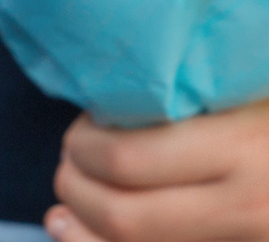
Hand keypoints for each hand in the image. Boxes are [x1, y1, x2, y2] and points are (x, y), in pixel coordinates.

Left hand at [51, 100, 268, 241]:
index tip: (83, 128)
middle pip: (125, 214)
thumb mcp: (248, 88)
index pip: (128, 159)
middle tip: (69, 164)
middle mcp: (247, 203)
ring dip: (86, 232)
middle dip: (77, 189)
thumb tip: (112, 89)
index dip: (85, 145)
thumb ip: (196, 89)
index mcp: (242, 147)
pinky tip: (85, 236)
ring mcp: (248, 237)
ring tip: (66, 209)